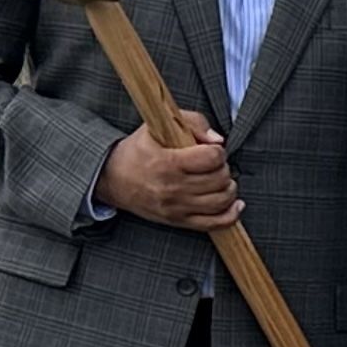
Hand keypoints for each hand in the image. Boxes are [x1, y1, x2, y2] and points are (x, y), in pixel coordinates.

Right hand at [97, 111, 238, 229]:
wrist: (112, 179)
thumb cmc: (138, 150)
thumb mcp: (156, 125)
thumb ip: (192, 122)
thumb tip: (218, 140)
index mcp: (167, 162)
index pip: (211, 158)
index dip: (218, 151)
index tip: (211, 149)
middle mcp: (172, 188)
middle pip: (220, 179)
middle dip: (224, 168)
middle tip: (214, 164)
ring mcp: (176, 208)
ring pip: (221, 201)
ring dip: (229, 187)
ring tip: (220, 179)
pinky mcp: (179, 221)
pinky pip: (215, 224)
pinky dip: (231, 214)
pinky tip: (234, 203)